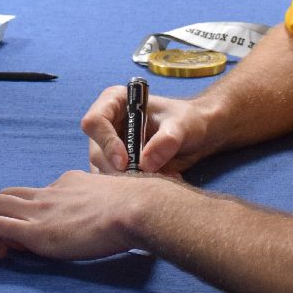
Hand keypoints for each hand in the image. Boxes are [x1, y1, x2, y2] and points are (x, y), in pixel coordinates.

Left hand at [0, 169, 160, 259]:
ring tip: (9, 249)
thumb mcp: (120, 199)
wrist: (136, 208)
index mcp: (70, 183)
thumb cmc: (139, 208)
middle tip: (22, 240)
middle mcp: (50, 191)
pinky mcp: (34, 229)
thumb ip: (112, 206)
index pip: (39, 193)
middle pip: (8, 194)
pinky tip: (2, 255)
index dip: (36, 213)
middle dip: (7, 215)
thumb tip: (124, 220)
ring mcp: (39, 209)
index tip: (48, 232)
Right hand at [80, 84, 211, 176]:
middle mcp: (107, 125)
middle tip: (148, 179)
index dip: (107, 143)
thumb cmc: (189, 120)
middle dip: (119, 170)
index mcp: (115, 102)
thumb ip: (167, 140)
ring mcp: (109, 147)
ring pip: (104, 172)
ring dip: (130, 182)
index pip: (95, 122)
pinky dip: (134, 190)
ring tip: (163, 180)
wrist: (197, 135)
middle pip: (97, 152)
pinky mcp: (117, 167)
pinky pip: (116, 184)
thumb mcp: (183, 125)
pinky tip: (159, 185)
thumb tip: (145, 163)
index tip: (125, 162)